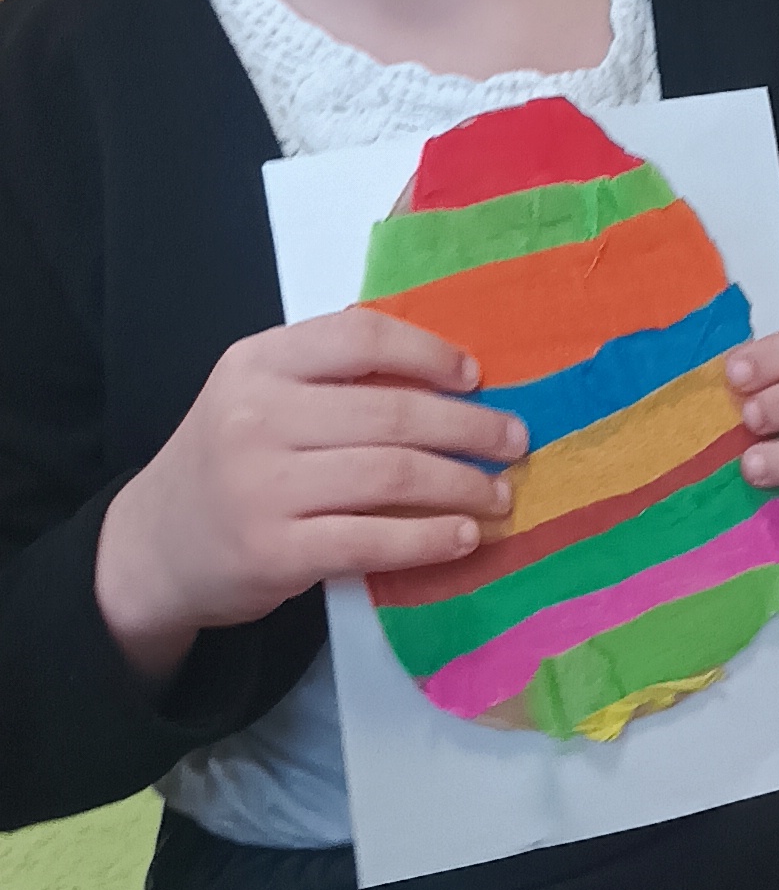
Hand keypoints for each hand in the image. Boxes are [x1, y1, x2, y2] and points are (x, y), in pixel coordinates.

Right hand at [95, 312, 525, 685]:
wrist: (153, 547)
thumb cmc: (228, 463)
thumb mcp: (257, 397)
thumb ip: (329, 378)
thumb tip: (451, 373)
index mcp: (257, 364)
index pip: (359, 336)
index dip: (429, 353)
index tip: (475, 377)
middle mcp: (255, 418)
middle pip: (390, 413)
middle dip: (468, 428)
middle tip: (513, 440)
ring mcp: (262, 487)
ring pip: (391, 476)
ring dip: (462, 485)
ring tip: (498, 494)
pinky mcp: (274, 552)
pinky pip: (373, 541)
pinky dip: (430, 538)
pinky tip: (463, 537)